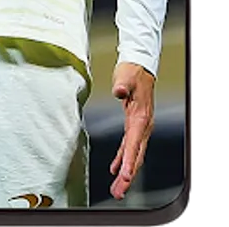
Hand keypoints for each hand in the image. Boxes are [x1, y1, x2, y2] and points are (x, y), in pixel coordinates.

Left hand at [109, 62, 154, 199]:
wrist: (139, 67)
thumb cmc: (132, 72)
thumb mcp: (125, 76)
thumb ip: (122, 84)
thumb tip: (119, 91)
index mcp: (141, 117)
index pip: (134, 144)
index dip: (128, 161)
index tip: (124, 176)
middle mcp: (142, 126)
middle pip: (135, 156)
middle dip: (128, 175)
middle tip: (119, 191)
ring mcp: (139, 127)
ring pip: (133, 155)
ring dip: (126, 172)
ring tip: (117, 188)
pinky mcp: (133, 124)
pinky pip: (129, 147)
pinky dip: (122, 159)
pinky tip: (115, 168)